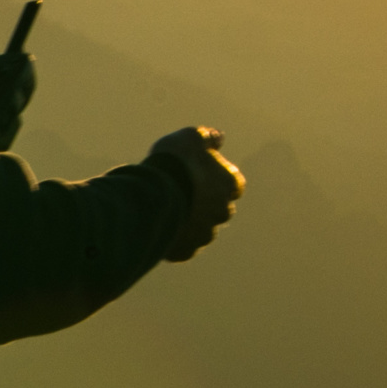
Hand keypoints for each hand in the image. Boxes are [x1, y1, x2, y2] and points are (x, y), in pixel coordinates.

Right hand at [151, 126, 245, 260]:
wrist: (153, 194)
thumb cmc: (175, 162)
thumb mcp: (191, 137)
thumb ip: (208, 138)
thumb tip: (219, 138)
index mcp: (230, 185)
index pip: (233, 185)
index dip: (216, 180)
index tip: (200, 176)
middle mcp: (223, 211)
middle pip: (218, 209)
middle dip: (205, 204)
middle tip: (182, 193)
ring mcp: (205, 234)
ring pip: (201, 230)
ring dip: (190, 223)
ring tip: (168, 211)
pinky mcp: (187, 250)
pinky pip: (184, 247)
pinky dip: (176, 240)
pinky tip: (162, 227)